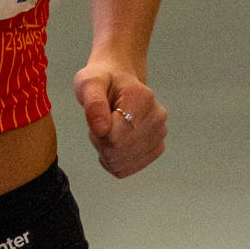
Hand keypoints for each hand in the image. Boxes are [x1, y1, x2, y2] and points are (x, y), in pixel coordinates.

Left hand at [74, 61, 165, 176]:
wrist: (117, 79)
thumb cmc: (101, 80)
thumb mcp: (89, 83)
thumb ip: (93, 103)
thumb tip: (101, 130)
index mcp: (142, 98)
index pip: (116, 137)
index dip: (98, 135)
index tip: (95, 118)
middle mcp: (158, 117)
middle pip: (120, 152)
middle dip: (101, 143)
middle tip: (100, 123)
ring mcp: (160, 133)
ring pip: (123, 163)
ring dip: (107, 152)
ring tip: (108, 130)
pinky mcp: (156, 147)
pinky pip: (128, 168)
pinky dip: (114, 161)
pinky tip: (112, 143)